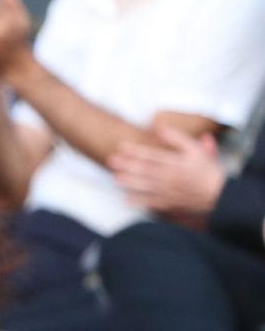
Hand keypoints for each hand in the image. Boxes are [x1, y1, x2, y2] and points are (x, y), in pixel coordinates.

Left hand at [110, 125, 226, 224]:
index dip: (135, 151)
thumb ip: (178, 138)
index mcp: (176, 163)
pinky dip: (139, 201)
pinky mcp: (169, 203)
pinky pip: (152, 202)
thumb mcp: (196, 150)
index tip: (121, 146)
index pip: (152, 155)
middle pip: (145, 170)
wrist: (218, 194)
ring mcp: (168, 191)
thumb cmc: (207, 170)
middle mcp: (170, 177)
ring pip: (146, 186)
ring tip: (115, 178)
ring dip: (129, 182)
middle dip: (127, 165)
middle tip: (111, 160)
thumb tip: (160, 128)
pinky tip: (126, 200)